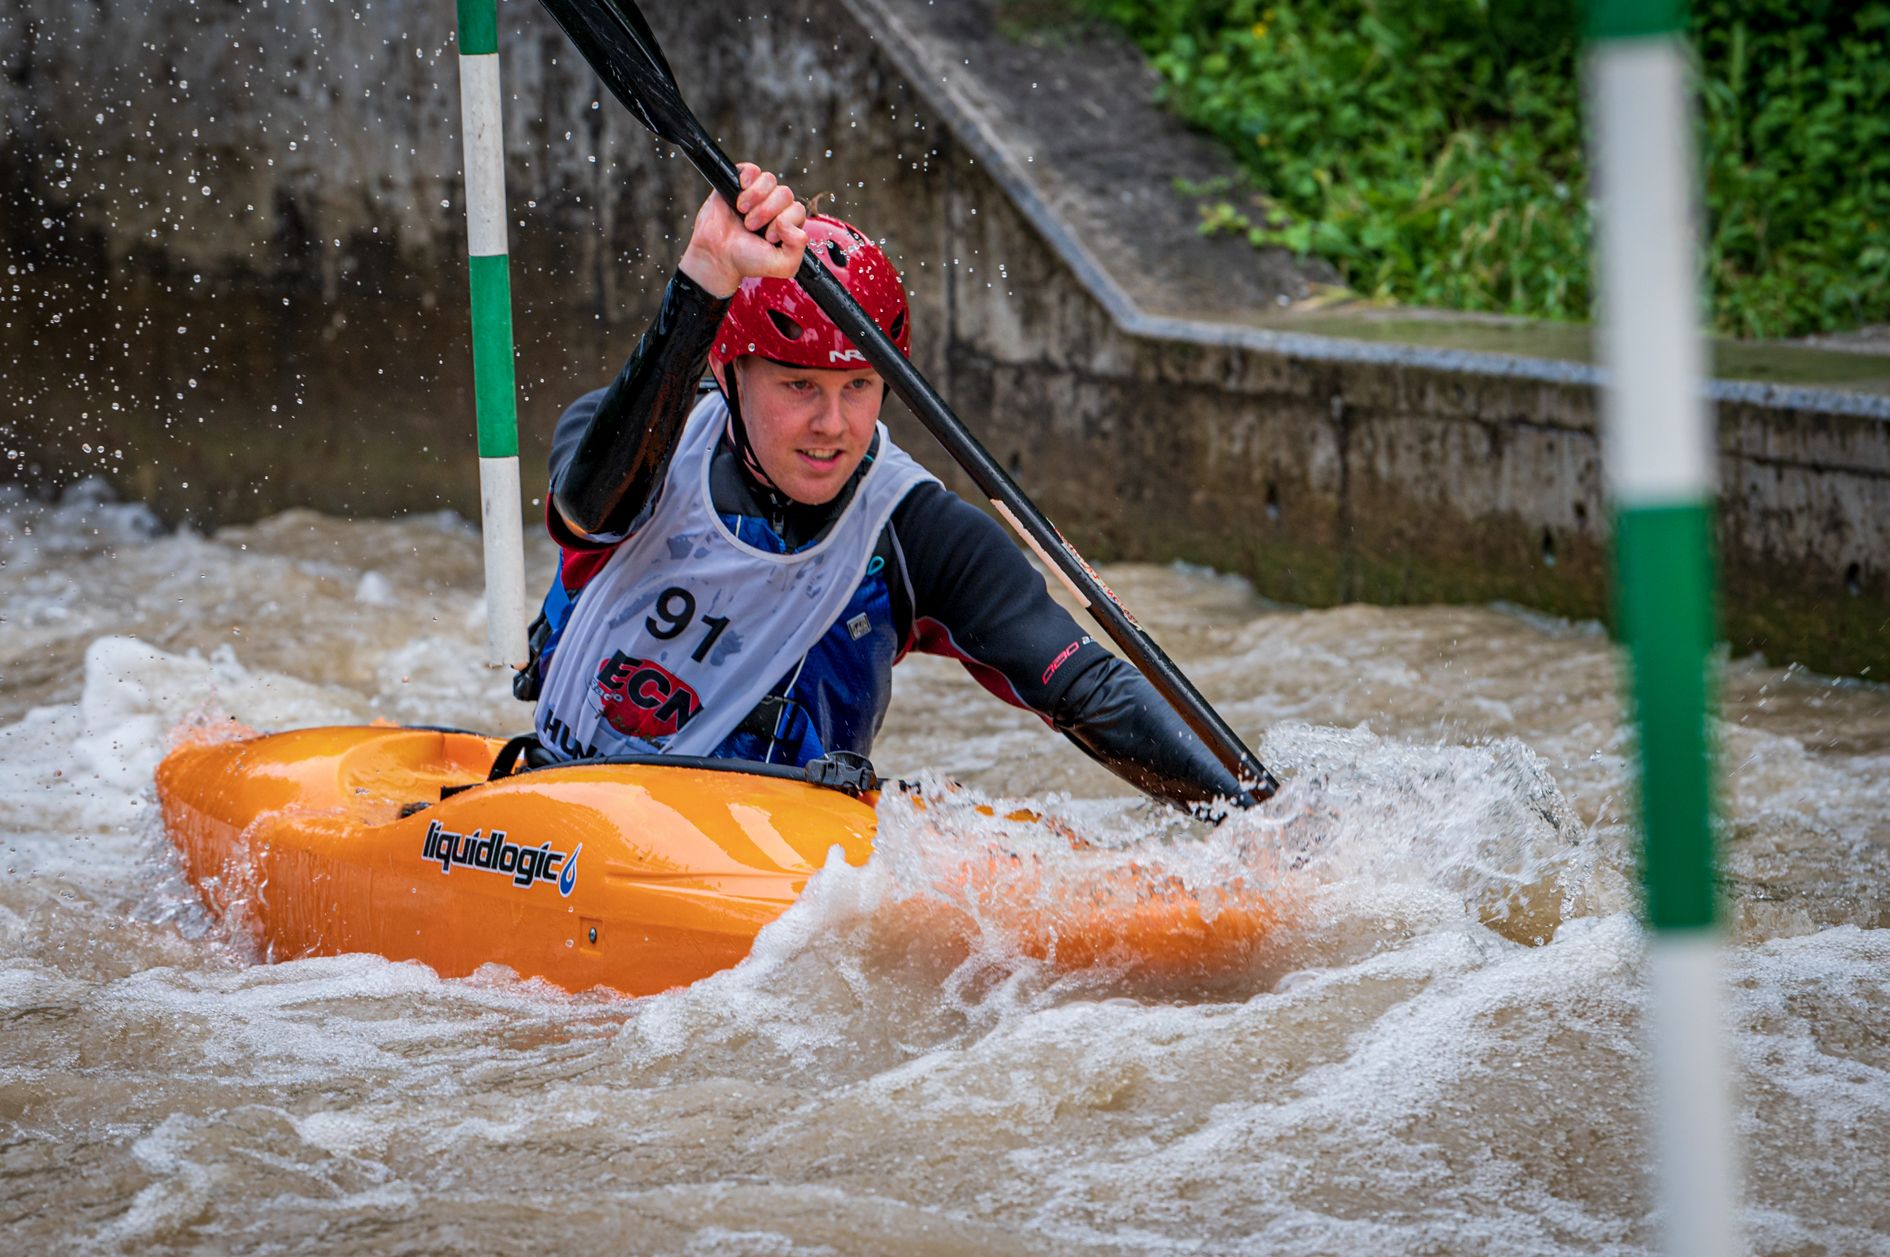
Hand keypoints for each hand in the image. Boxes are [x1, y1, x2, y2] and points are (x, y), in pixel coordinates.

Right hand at [679, 163, 807, 297]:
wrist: (717, 256)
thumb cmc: (748, 260)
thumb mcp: (782, 265)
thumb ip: (798, 248)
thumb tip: (790, 223)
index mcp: (788, 223)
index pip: (797, 210)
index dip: (784, 222)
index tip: (768, 237)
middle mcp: (775, 206)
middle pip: (784, 193)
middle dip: (767, 211)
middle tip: (750, 226)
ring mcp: (758, 194)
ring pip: (769, 179)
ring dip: (755, 197)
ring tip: (742, 211)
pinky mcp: (739, 184)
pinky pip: (752, 169)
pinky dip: (748, 177)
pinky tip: (741, 189)